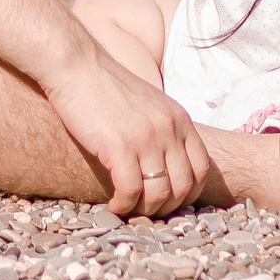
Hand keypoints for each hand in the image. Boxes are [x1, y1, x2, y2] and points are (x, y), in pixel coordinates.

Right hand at [44, 53, 209, 216]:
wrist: (78, 67)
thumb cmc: (107, 87)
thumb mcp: (149, 103)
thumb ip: (163, 128)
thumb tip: (165, 161)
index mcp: (179, 119)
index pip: (201, 168)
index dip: (190, 194)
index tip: (171, 202)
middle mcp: (168, 129)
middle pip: (183, 185)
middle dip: (167, 207)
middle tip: (148, 213)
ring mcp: (145, 138)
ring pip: (158, 193)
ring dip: (144, 210)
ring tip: (129, 210)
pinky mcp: (118, 146)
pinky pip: (130, 191)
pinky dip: (123, 205)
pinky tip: (113, 206)